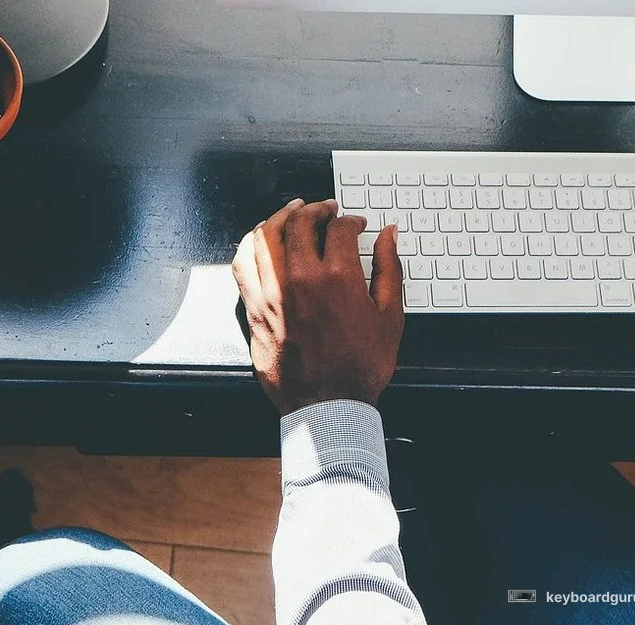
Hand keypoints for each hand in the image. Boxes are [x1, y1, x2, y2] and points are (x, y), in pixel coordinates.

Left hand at [232, 198, 404, 414]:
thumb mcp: (390, 316)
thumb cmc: (360, 365)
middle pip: (301, 222)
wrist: (329, 403)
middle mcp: (301, 278)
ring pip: (266, 235)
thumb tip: (388, 236)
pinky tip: (262, 239)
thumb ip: (389, 269)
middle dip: (317, 209)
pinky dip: (252, 243)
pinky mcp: (254, 307)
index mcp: (338, 277)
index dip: (352, 221)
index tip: (356, 225)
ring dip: (281, 217)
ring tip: (293, 213)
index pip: (340, 229)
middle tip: (326, 210)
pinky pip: (243, 262)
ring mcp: (272, 291)